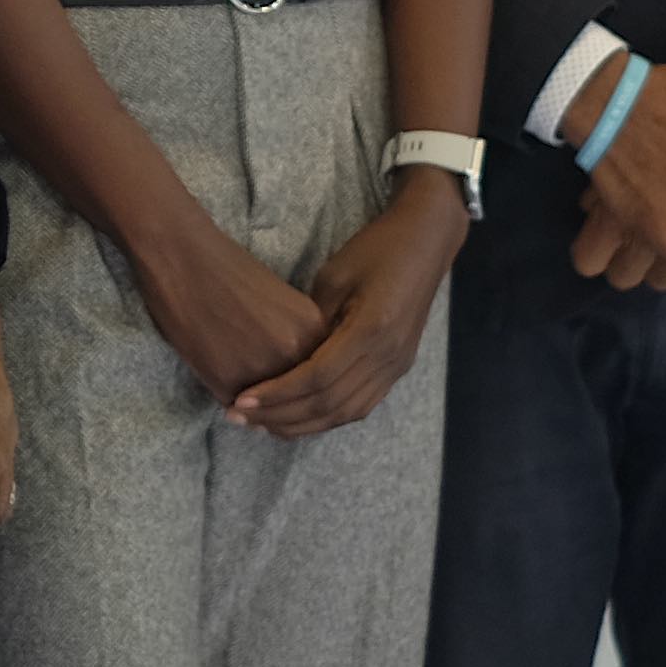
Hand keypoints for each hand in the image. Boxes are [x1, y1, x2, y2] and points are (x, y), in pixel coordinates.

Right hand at [132, 214, 330, 410]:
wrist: (180, 255)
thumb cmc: (225, 269)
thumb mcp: (281, 301)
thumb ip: (295, 337)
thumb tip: (295, 376)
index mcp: (313, 328)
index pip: (322, 376)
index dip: (309, 391)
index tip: (295, 397)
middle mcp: (296, 351)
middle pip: (300, 398)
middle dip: (287, 410)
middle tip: (272, 414)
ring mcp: (263, 370)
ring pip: (269, 410)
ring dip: (259, 415)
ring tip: (247, 411)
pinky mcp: (229, 383)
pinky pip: (237, 409)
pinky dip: (231, 405)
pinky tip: (225, 395)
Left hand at [243, 175, 467, 438]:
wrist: (426, 242)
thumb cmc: (375, 249)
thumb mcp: (334, 276)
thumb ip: (310, 322)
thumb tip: (280, 357)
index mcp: (371, 330)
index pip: (317, 378)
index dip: (278, 394)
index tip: (241, 399)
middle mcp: (388, 357)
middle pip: (330, 404)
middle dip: (282, 416)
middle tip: (240, 417)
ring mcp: (397, 366)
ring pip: (346, 413)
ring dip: (302, 424)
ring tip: (262, 424)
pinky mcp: (398, 368)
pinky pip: (361, 405)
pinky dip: (327, 417)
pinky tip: (298, 417)